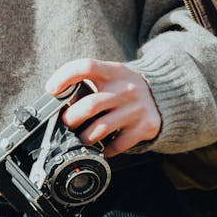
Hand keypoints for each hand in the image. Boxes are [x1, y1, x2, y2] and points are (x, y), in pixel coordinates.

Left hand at [45, 58, 161, 157]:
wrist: (165, 95)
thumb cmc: (125, 87)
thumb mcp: (111, 76)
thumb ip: (88, 82)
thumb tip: (56, 97)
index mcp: (114, 71)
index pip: (86, 66)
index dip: (64, 76)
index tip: (51, 89)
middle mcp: (126, 88)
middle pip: (90, 105)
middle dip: (71, 119)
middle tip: (66, 124)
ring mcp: (136, 108)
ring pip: (101, 128)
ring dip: (85, 137)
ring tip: (81, 138)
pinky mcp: (145, 126)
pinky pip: (118, 144)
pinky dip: (105, 150)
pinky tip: (102, 148)